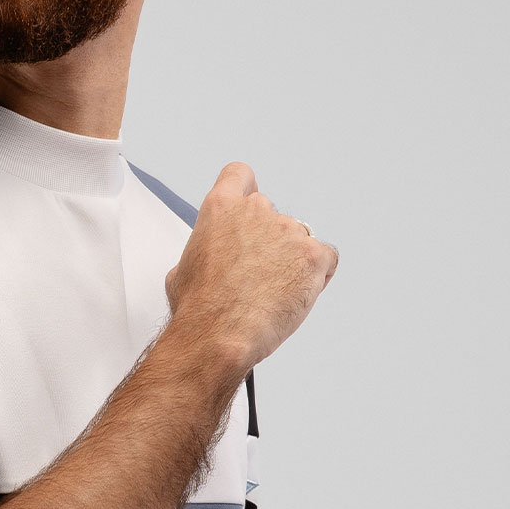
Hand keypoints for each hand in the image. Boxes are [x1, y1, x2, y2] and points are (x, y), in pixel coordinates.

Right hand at [163, 162, 339, 371]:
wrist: (219, 332)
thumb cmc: (200, 307)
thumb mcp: (183, 268)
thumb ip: (203, 252)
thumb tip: (207, 263)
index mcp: (221, 208)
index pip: (239, 176)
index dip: (246, 190)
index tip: (249, 204)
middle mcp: (256, 211)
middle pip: (273, 215)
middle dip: (270, 240)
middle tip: (259, 273)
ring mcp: (288, 231)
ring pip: (301, 239)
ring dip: (293, 261)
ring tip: (275, 292)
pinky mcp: (313, 255)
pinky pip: (327, 259)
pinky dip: (318, 275)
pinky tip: (298, 293)